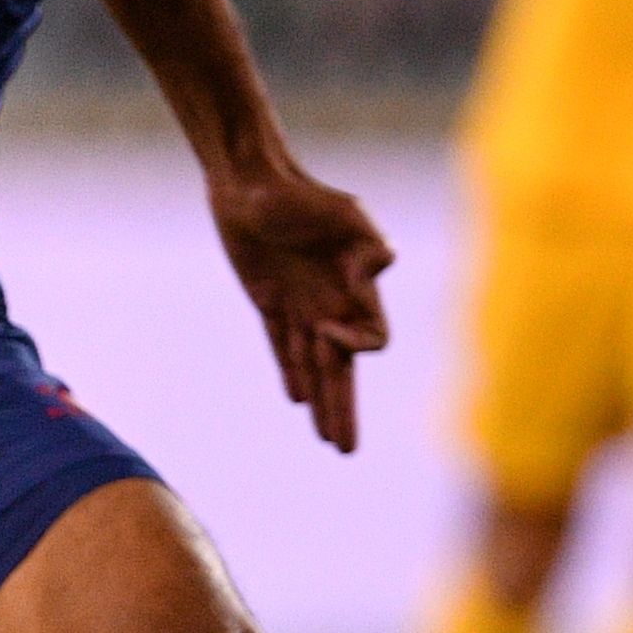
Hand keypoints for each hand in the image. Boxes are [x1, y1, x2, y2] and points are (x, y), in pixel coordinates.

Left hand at [208, 160, 392, 452]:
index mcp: (356, 288)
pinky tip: (298, 399)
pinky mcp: (268, 302)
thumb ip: (368, 245)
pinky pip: (283, 346)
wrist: (250, 181)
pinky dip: (292, 372)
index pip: (371, 337)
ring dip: (323, 404)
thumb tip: (381, 269)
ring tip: (331, 441)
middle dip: (346, 409)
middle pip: (344, 369)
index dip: (357, 344)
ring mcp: (300, 305)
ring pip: (315, 366)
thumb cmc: (301, 192)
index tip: (330, 328)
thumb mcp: (345, 213)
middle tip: (347, 451)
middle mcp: (332, 301)